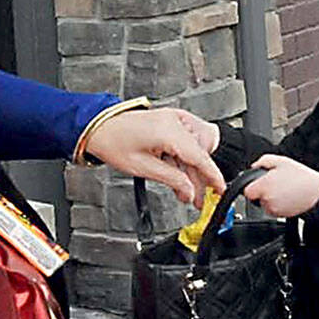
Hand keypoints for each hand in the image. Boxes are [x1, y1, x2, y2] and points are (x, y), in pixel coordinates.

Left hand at [84, 108, 224, 206]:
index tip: (221, 190)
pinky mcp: (168, 121)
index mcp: (170, 131)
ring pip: (192, 150)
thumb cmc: (113, 142)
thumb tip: (190, 191)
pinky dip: (182, 159)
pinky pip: (184, 142)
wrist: (98, 126)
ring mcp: (172, 119)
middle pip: (198, 156)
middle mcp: (174, 121)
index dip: (213, 177)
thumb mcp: (143, 168)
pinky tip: (177, 175)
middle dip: (197, 180)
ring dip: (189, 171)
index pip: (201, 157)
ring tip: (184, 191)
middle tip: (197, 200)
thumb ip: (172, 180)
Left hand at [244, 154, 318, 216]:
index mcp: (263, 186)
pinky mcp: (281, 215)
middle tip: (275, 183)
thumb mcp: (280, 161)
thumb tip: (254, 167)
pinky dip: (277, 204)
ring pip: (264, 204)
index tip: (259, 183)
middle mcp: (266, 200)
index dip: (252, 186)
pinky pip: (273, 210)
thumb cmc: (301, 177)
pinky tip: (287, 197)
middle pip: (255, 198)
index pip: (247, 191)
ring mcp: (274, 209)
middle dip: (262, 191)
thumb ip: (262, 162)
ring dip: (270, 198)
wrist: (318, 193)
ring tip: (283, 189)